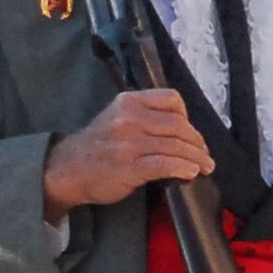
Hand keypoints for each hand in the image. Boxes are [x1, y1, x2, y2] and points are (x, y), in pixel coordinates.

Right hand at [43, 90, 211, 221]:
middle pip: (178, 125)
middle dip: (197, 142)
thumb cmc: (96, 146)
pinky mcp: (129, 167)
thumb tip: (181, 130)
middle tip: (205, 154)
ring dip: (196, 158)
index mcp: (129, 101)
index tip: (190, 132)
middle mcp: (129, 118)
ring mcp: (129, 143)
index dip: (187, 116)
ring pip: (175, 146)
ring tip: (205, 166)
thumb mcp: (116, 117)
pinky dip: (183, 168)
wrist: (66, 169)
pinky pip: (165, 164)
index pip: (172, 99)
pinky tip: (191, 172)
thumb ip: (145, 117)